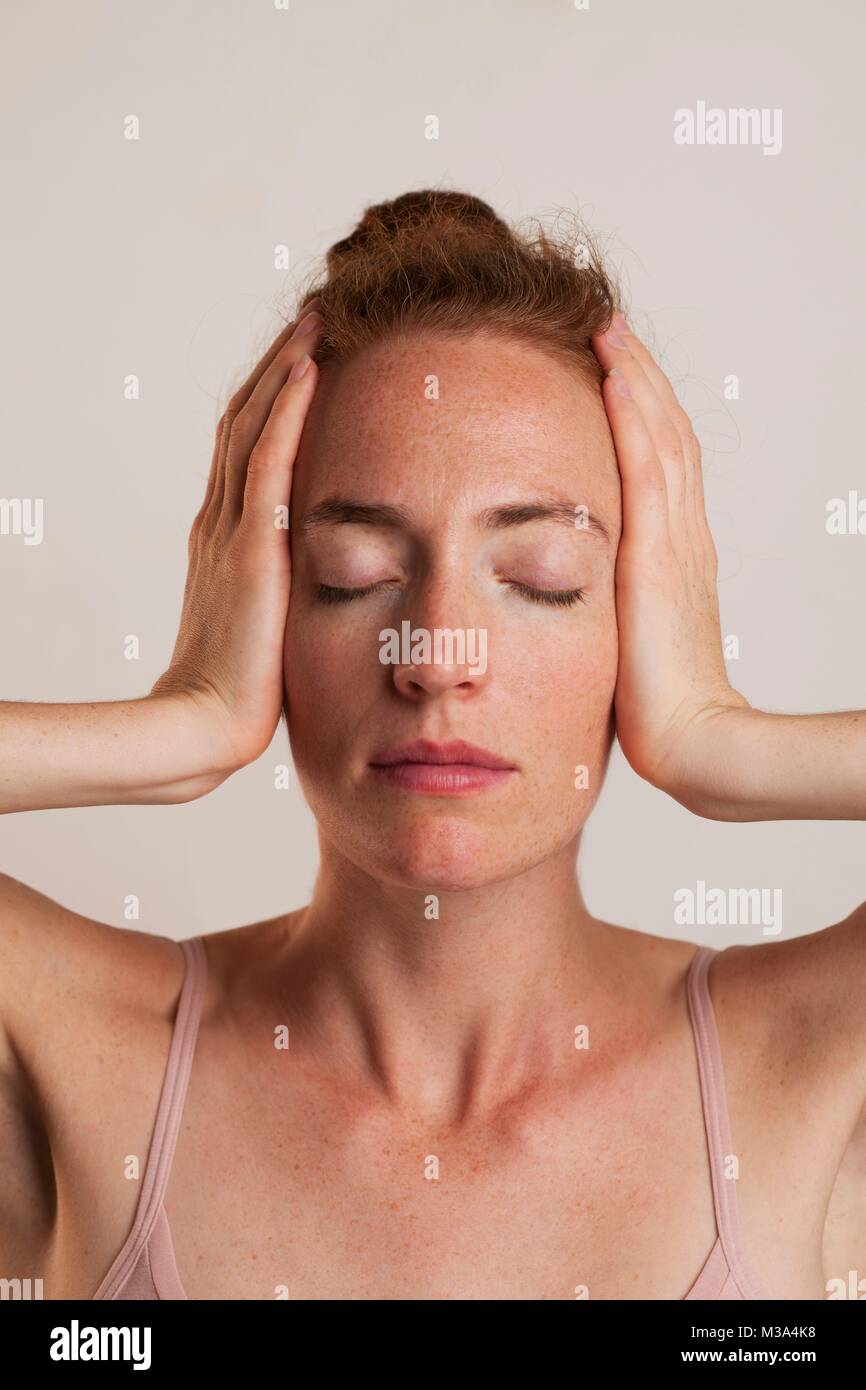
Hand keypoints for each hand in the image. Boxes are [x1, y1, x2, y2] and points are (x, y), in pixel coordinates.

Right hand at [151, 301, 322, 775]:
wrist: (210, 724)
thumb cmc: (245, 686)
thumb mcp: (268, 618)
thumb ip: (283, 586)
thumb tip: (322, 578)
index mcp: (224, 535)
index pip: (247, 445)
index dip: (271, 396)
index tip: (306, 355)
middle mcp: (220, 519)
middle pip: (244, 419)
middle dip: (276, 364)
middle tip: (312, 315)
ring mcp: (229, 530)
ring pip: (252, 426)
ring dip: (284, 369)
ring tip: (315, 321)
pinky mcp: (248, 548)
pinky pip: (267, 464)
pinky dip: (286, 413)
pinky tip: (308, 371)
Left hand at [591, 312, 751, 813]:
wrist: (690, 740)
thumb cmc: (654, 706)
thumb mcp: (624, 635)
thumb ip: (609, 602)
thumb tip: (563, 591)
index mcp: (673, 553)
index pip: (660, 463)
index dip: (640, 412)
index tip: (609, 369)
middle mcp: (682, 535)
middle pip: (665, 434)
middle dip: (638, 377)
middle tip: (607, 326)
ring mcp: (677, 540)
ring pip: (659, 436)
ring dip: (633, 378)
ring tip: (606, 330)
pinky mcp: (660, 554)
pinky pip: (647, 469)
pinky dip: (631, 418)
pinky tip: (611, 376)